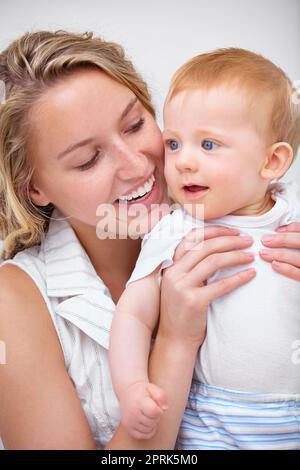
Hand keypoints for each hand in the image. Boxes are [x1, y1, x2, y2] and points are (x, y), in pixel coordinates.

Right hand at [119, 381, 167, 439]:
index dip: (159, 411)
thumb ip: (161, 396)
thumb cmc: (143, 391)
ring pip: (148, 430)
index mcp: (139, 402)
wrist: (127, 392)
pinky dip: (147, 431)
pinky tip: (147, 423)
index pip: (154, 413)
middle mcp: (132, 413)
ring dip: (152, 424)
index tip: (157, 406)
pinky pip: (142, 436)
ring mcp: (129, 422)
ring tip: (148, 415)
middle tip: (152, 410)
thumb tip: (165, 409)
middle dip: (156, 417)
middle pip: (152, 422)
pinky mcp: (128, 428)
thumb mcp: (153, 388)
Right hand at [159, 226, 255, 347]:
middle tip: (248, 241)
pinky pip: (221, 285)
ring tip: (251, 256)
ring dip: (236, 256)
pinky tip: (250, 274)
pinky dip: (238, 278)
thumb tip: (216, 249)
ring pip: (213, 261)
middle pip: (205, 247)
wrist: (174, 340)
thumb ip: (191, 268)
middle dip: (230, 241)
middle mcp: (174, 273)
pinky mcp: (194, 302)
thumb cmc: (182, 312)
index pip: (192, 238)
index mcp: (171, 266)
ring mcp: (182, 287)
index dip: (214, 231)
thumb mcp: (180, 285)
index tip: (233, 231)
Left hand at [260, 222, 299, 280]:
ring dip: (280, 254)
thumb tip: (280, 230)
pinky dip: (287, 269)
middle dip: (283, 239)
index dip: (292, 228)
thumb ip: (296, 238)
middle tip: (265, 240)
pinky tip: (274, 264)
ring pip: (298, 257)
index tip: (277, 230)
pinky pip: (299, 274)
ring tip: (264, 253)